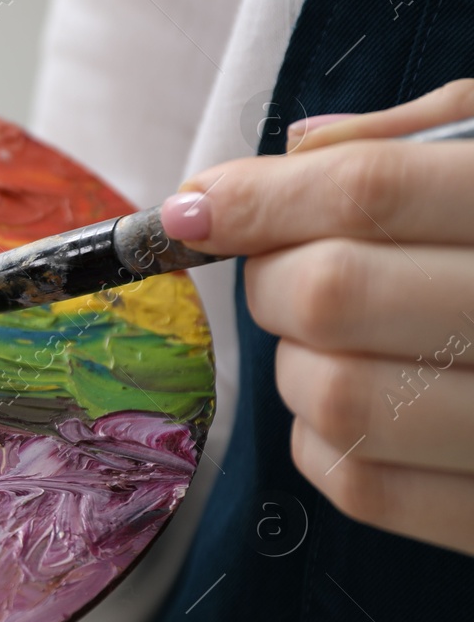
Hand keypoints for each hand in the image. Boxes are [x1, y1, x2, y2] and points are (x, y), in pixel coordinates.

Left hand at [159, 79, 473, 556]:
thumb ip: (427, 139)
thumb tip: (298, 150)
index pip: (370, 193)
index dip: (259, 197)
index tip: (193, 208)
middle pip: (332, 293)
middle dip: (272, 276)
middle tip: (285, 266)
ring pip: (327, 394)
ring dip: (296, 360)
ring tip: (340, 338)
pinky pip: (354, 482)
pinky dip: (319, 439)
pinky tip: (364, 400)